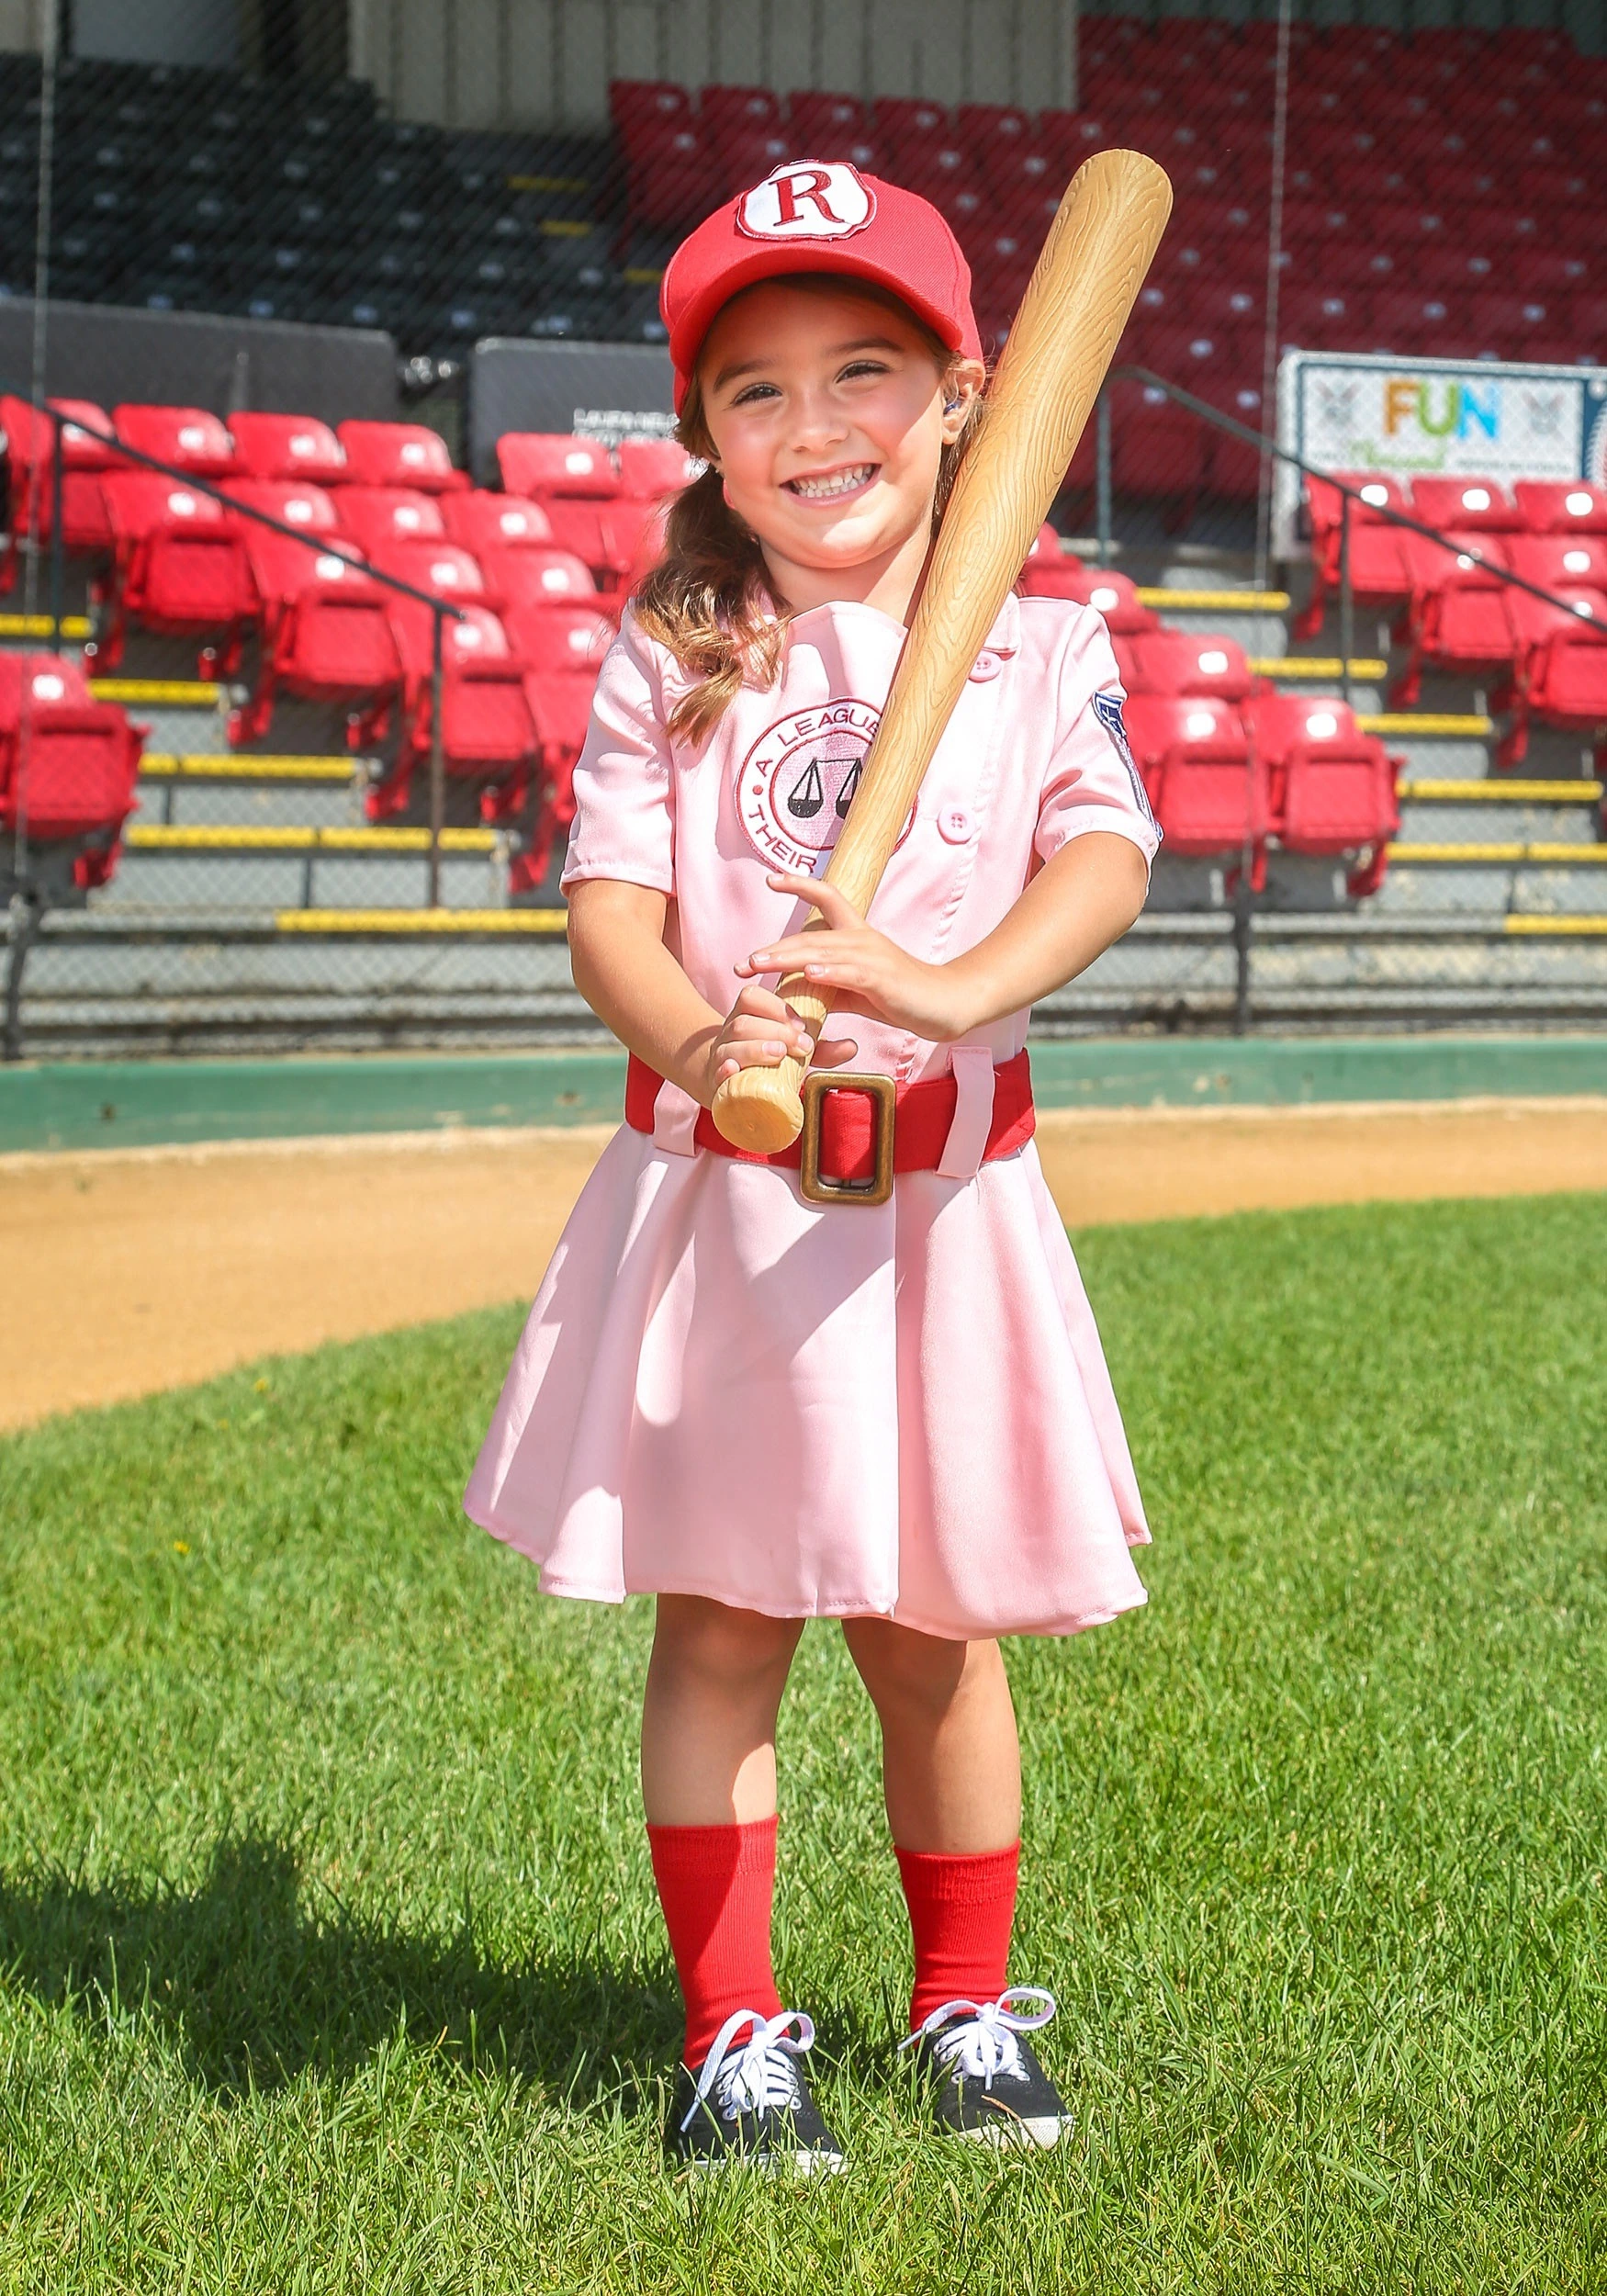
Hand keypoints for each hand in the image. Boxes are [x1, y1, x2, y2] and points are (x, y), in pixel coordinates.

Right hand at [702, 981, 861, 1096]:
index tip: (801, 1025)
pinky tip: (733, 1070)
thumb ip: (821, 1048)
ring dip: (755, 1048)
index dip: (775, 1007)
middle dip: (774, 1031)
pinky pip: (714, 1073)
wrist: (727, 1086)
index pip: (751, 997)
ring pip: (728, 1045)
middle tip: (801, 1046)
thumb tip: (851, 1046)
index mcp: (747, 1017)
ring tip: (778, 1054)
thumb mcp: (794, 1052)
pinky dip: (723, 1070)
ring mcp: (719, 1057)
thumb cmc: (767, 1063)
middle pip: (743, 1022)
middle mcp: (729, 1034)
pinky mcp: (713, 1082)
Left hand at [735, 872, 972, 1043]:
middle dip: (774, 950)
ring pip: (823, 953)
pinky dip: (829, 972)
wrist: (945, 1004)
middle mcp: (863, 939)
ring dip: (788, 959)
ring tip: (759, 964)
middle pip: (811, 936)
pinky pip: (851, 973)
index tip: (771, 878)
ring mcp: (873, 958)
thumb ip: (829, 986)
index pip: (828, 898)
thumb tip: (797, 990)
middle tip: (742, 963)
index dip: (801, 884)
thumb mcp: (858, 990)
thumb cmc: (902, 997)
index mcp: (857, 936)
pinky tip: (808, 973)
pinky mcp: (883, 980)